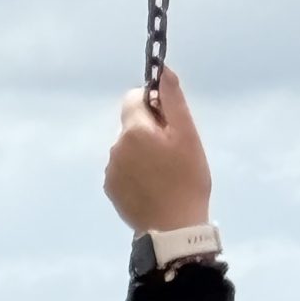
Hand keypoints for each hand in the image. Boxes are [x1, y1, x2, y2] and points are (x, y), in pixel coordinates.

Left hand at [103, 67, 213, 231]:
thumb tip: (162, 71)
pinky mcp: (111, 189)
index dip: (153, 105)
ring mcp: (110, 169)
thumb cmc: (187, 180)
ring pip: (127, 148)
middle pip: (132, 125)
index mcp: (134, 129)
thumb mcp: (188, 137)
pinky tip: (153, 188)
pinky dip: (135, 173)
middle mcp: (116, 145)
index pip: (133, 98)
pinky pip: (122, 170)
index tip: (170, 123)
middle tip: (173, 154)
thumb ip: (173, 101)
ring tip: (165, 175)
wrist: (174, 229)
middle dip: (149, 132)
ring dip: (142, 153)